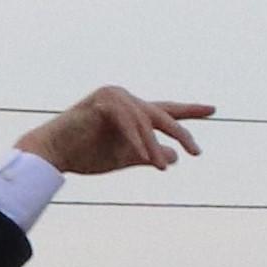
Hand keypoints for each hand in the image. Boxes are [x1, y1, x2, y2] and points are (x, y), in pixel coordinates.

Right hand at [13, 85, 211, 175]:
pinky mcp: (102, 102)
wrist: (53, 155)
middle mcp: (124, 98)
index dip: (189, 110)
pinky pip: (128, 123)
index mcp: (130, 110)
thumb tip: (177, 157)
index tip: (213, 110)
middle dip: (180, 133)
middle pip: (161, 114)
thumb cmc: (85, 155)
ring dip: (153, 147)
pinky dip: (136, 141)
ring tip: (160, 169)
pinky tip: (144, 158)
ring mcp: (112, 96)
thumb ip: (151, 154)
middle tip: (197, 152)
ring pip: (145, 122)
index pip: (164, 109)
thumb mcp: (126, 157)